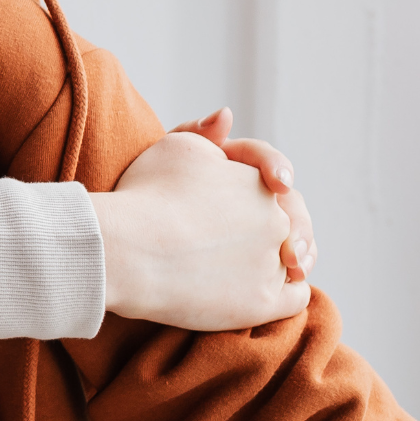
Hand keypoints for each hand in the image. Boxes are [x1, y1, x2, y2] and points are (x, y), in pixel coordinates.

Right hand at [89, 131, 309, 331]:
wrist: (125, 250)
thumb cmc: (143, 195)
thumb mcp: (174, 147)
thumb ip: (205, 134)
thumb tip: (226, 116)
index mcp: (259, 182)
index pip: (271, 180)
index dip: (261, 185)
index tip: (252, 197)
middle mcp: (276, 221)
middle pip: (285, 222)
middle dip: (272, 226)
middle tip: (238, 238)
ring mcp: (271, 264)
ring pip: (289, 261)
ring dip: (279, 261)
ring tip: (243, 267)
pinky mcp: (262, 304)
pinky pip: (294, 297)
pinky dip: (287, 292)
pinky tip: (266, 289)